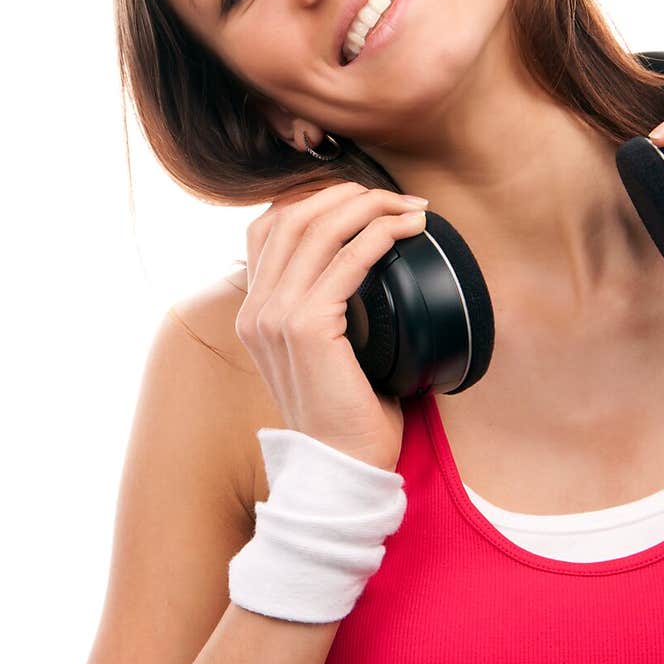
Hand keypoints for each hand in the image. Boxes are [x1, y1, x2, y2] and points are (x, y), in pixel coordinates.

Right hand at [235, 181, 429, 470]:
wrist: (341, 468)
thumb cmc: (346, 415)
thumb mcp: (324, 354)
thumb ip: (324, 312)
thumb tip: (364, 268)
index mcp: (254, 312)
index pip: (270, 227)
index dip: (315, 200)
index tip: (362, 199)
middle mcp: (256, 309)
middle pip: (293, 217)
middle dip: (348, 195)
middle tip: (396, 197)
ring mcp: (275, 317)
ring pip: (318, 229)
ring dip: (370, 207)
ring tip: (408, 207)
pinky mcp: (306, 328)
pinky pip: (347, 262)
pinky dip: (380, 235)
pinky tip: (406, 230)